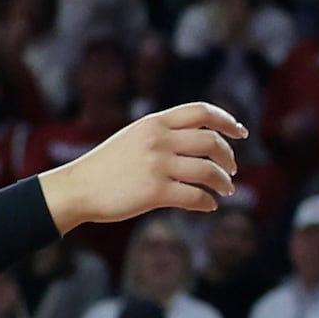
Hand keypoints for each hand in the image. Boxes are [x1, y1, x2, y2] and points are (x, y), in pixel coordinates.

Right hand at [39, 103, 244, 230]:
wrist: (77, 188)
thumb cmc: (108, 164)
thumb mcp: (136, 136)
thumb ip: (165, 131)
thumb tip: (204, 135)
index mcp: (154, 122)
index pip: (202, 111)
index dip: (227, 120)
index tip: (241, 132)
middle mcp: (158, 139)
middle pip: (211, 140)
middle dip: (228, 156)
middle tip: (231, 169)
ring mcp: (157, 165)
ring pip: (208, 170)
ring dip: (223, 182)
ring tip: (226, 190)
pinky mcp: (154, 192)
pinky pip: (195, 196)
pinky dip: (207, 202)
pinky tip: (209, 205)